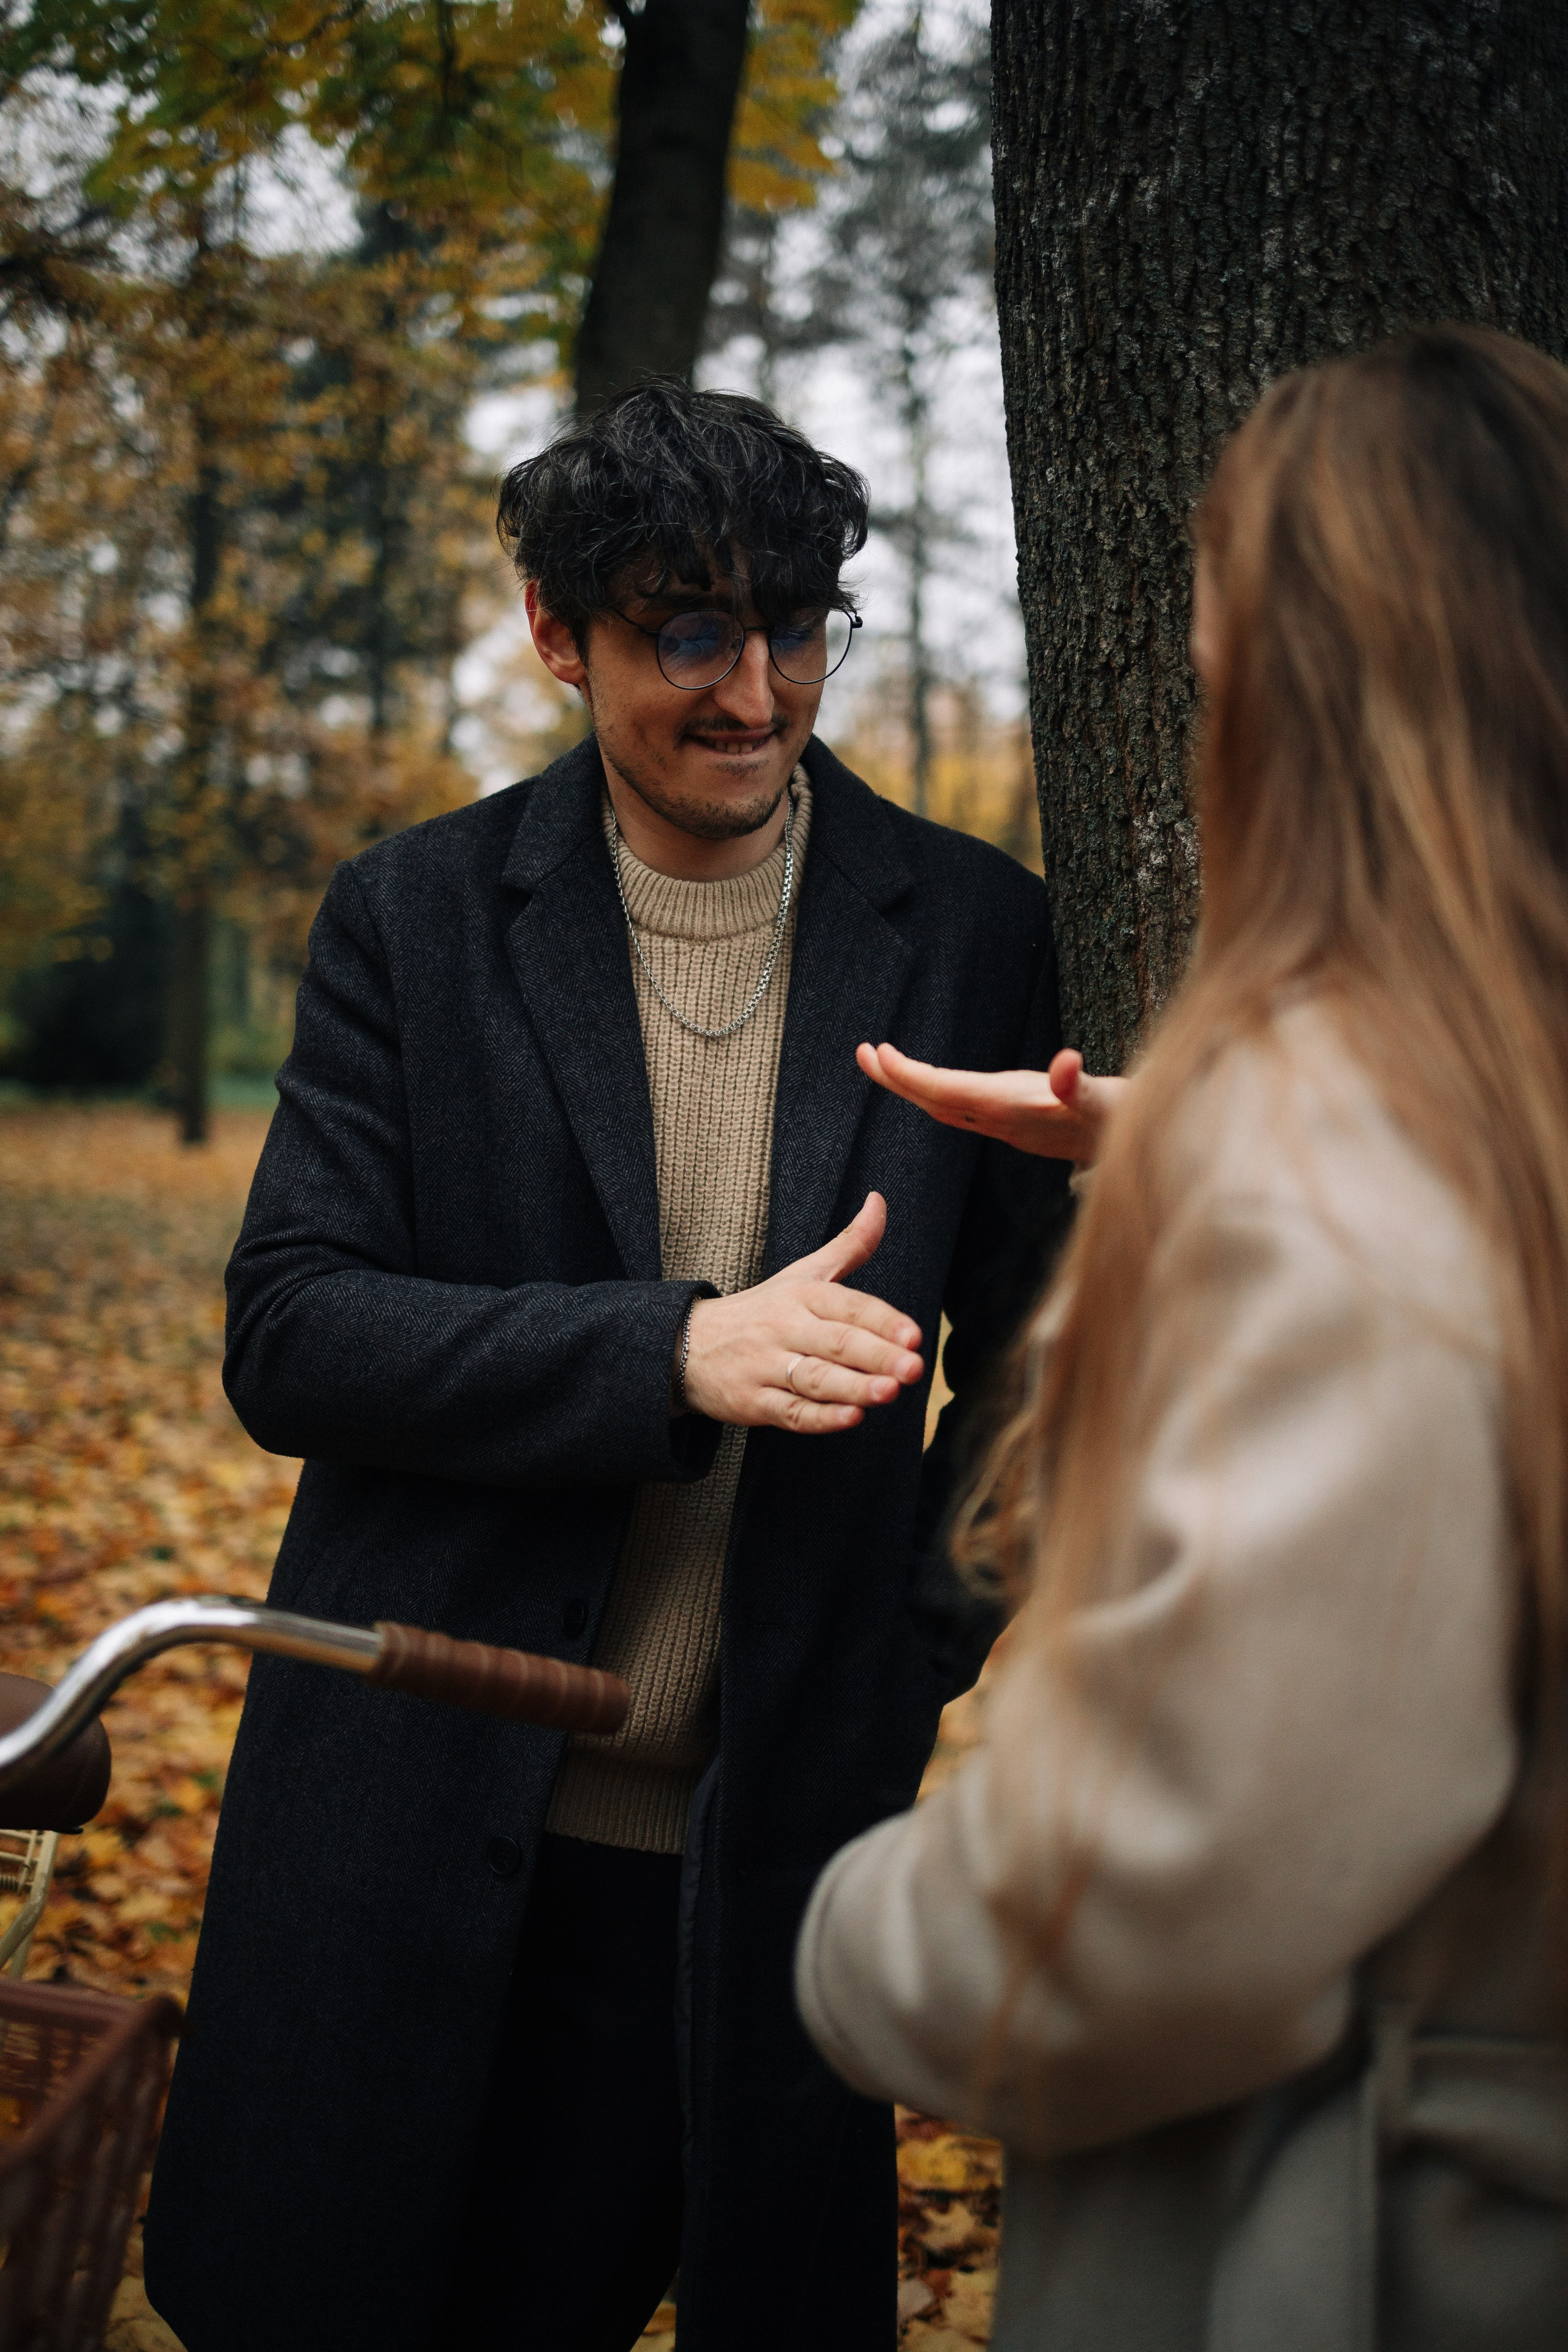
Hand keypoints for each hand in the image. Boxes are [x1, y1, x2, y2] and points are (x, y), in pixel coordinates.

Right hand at [682, 1192, 923, 1433]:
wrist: (685, 1344)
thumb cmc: (761, 1311)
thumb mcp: (803, 1274)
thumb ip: (849, 1244)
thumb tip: (879, 1201)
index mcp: (802, 1296)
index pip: (848, 1306)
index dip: (883, 1321)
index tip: (915, 1335)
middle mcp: (784, 1328)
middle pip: (836, 1342)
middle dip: (877, 1355)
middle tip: (915, 1368)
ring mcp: (766, 1366)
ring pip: (815, 1378)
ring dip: (854, 1387)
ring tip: (889, 1393)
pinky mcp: (752, 1401)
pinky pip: (789, 1412)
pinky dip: (820, 1418)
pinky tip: (850, 1418)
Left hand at [856, 1042, 1128, 1163]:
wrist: (1143, 1153)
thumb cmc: (1126, 1123)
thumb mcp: (1107, 1101)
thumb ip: (1082, 1087)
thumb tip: (1066, 1064)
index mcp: (1011, 1111)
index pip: (946, 1092)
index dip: (911, 1075)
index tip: (879, 1054)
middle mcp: (1002, 1121)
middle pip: (936, 1102)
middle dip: (897, 1079)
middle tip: (862, 1053)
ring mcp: (1008, 1125)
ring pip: (948, 1107)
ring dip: (915, 1085)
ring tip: (885, 1062)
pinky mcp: (1018, 1123)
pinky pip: (966, 1108)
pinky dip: (940, 1090)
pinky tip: (933, 1082)